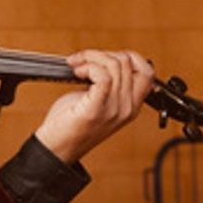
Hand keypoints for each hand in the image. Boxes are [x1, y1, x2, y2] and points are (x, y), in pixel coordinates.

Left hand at [35, 49, 154, 163]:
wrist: (56, 149)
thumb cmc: (71, 124)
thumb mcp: (98, 101)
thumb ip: (109, 84)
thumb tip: (105, 58)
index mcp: (131, 106)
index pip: (147, 72)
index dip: (128, 57)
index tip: (105, 57)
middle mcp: (127, 108)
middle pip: (128, 63)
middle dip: (102, 54)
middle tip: (82, 60)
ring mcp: (114, 110)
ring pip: (115, 65)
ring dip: (91, 58)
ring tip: (77, 66)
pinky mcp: (96, 110)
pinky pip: (103, 77)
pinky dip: (89, 67)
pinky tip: (77, 72)